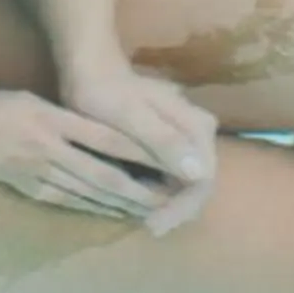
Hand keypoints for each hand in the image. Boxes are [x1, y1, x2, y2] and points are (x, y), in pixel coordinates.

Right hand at [0, 89, 207, 225]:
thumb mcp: (29, 98)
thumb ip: (64, 114)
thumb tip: (103, 125)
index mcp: (50, 118)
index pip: (104, 136)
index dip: (138, 150)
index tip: (166, 157)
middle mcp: (47, 148)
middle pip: (102, 172)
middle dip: (139, 187)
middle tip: (170, 196)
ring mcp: (37, 172)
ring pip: (88, 192)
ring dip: (122, 203)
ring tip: (151, 210)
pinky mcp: (28, 189)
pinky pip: (68, 202)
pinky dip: (94, 209)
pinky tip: (113, 213)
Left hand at [56, 60, 219, 235]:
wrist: (89, 65)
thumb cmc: (105, 90)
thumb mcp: (130, 116)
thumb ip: (164, 140)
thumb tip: (199, 172)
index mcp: (195, 126)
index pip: (204, 179)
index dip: (182, 207)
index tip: (154, 224)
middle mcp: (198, 130)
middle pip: (199, 182)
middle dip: (178, 209)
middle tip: (149, 227)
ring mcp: (185, 134)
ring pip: (188, 179)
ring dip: (170, 202)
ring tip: (145, 218)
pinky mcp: (170, 138)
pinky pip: (174, 171)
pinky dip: (161, 189)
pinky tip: (141, 200)